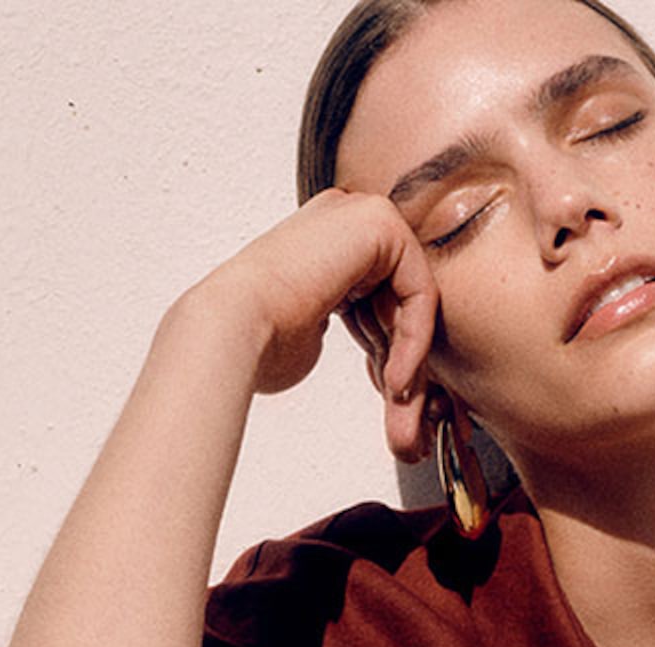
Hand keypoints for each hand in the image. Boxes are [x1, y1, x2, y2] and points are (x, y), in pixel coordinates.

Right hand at [181, 190, 440, 457]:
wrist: (234, 326)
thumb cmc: (262, 340)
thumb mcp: (317, 329)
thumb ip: (356, 325)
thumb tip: (385, 350)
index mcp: (327, 241)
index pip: (383, 302)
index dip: (389, 355)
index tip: (388, 399)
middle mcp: (345, 221)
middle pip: (402, 302)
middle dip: (407, 366)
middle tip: (407, 425)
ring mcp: (360, 214)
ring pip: (415, 304)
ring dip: (412, 365)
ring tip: (401, 414)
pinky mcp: (378, 222)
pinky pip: (421, 293)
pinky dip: (415, 343)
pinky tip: (396, 381)